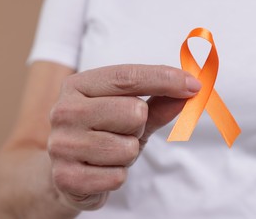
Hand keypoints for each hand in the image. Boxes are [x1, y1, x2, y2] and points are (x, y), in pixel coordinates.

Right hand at [48, 64, 200, 210]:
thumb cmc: (103, 134)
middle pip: (134, 112)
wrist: (67, 171)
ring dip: (128, 153)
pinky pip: (117, 177)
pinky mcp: (66, 177)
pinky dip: (117, 175)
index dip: (164, 79)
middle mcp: (64, 111)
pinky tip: (102, 170)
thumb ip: (159, 102)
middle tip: (124, 131)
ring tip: (110, 152)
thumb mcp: (130, 114)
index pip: (127, 76)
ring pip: (128, 148)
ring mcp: (62, 144)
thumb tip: (190, 90)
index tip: (193, 84)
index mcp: (78, 85)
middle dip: (139, 125)